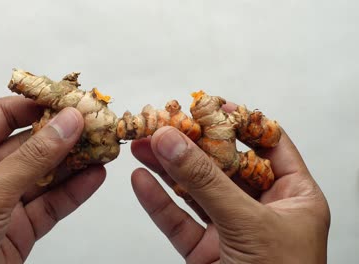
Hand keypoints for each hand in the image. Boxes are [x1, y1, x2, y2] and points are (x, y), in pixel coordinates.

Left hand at [0, 97, 105, 262]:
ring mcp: (3, 200)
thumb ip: (32, 158)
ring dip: (74, 162)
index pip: (2, 116)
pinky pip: (52, 202)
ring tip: (103, 147)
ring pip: (45, 174)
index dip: (36, 105)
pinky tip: (94, 176)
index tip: (69, 100)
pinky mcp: (20, 226)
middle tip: (95, 124)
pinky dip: (74, 191)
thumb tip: (66, 123)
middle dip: (63, 135)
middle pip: (29, 144)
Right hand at [131, 115, 329, 262]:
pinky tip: (141, 181)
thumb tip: (172, 141)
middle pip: (222, 165)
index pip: (269, 145)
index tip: (209, 105)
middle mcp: (262, 211)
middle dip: (191, 144)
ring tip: (142, 145)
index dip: (240, 122)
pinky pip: (178, 221)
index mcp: (294, 198)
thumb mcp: (249, 225)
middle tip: (163, 123)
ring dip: (167, 168)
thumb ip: (207, 182)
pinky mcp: (205, 253)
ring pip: (195, 191)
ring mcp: (231, 231)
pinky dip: (158, 202)